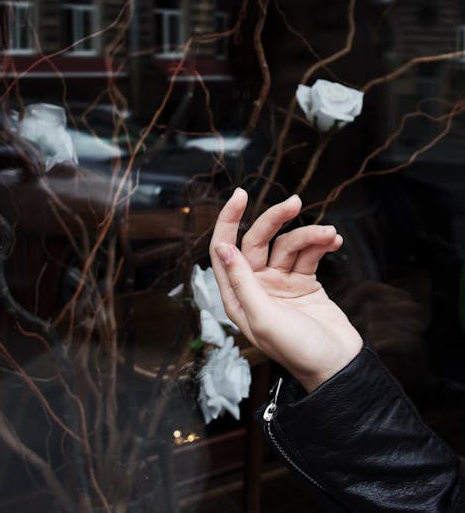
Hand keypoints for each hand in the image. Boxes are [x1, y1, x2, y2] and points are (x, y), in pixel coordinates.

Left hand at [209, 188, 362, 391]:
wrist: (339, 367)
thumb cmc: (299, 351)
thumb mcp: (264, 318)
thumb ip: (243, 282)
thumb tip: (222, 248)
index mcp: (237, 297)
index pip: (224, 250)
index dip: (228, 221)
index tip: (241, 195)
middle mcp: (256, 287)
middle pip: (258, 240)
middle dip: (275, 219)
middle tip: (295, 202)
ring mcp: (280, 283)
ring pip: (288, 244)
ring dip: (309, 235)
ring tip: (330, 233)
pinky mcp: (305, 282)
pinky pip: (309, 253)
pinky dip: (321, 243)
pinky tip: (334, 240)